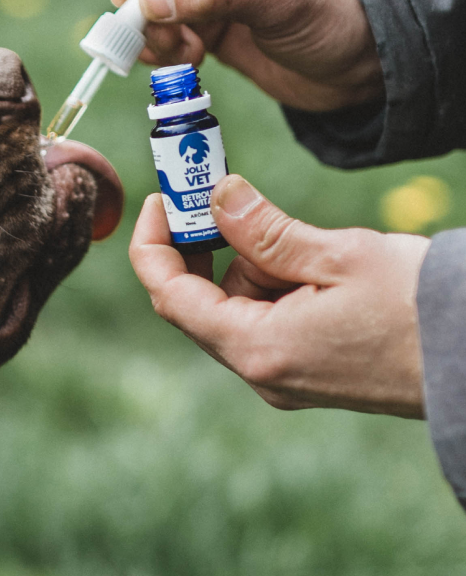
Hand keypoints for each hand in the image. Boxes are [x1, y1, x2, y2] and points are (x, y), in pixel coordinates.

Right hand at [111, 0, 383, 112]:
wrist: (363, 65)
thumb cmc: (338, 14)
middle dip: (146, 3)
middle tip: (153, 40)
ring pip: (153, 0)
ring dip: (155, 32)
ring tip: (184, 55)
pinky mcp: (207, 21)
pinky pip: (164, 30)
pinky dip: (164, 49)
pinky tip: (190, 61)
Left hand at [128, 175, 428, 417]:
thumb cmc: (422, 307)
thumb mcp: (340, 254)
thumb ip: (266, 229)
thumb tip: (217, 197)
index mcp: (258, 349)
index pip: (171, 297)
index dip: (153, 246)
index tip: (161, 201)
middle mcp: (261, 373)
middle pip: (200, 303)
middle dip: (210, 248)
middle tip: (225, 198)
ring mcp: (281, 379)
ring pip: (236, 308)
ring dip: (254, 266)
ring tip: (312, 248)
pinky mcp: (304, 374)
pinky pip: (266, 322)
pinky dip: (276, 286)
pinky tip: (320, 270)